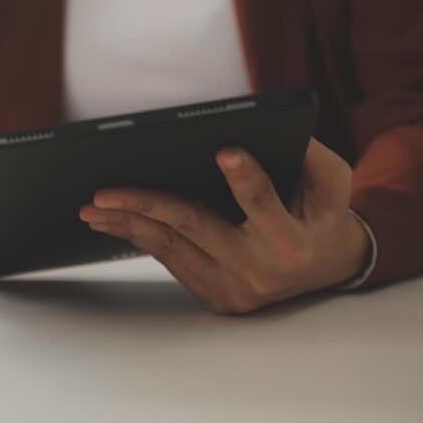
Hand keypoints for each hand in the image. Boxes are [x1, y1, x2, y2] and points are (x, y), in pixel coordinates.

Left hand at [79, 138, 371, 313]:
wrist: (326, 267)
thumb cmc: (323, 213)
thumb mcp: (332, 181)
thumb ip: (306, 153)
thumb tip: (258, 125)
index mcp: (290, 241)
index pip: (262, 203)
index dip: (245, 178)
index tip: (225, 150)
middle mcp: (259, 270)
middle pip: (193, 229)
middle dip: (145, 205)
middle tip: (103, 192)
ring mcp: (233, 289)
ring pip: (170, 248)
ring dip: (126, 224)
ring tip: (91, 206)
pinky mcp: (214, 297)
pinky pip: (170, 260)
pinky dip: (139, 236)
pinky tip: (111, 219)